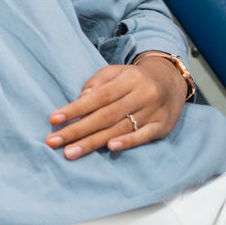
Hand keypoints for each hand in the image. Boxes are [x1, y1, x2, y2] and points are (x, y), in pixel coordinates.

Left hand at [46, 58, 187, 159]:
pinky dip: (128, 142)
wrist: (172, 81)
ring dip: (93, 142)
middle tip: (53, 142)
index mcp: (128, 80)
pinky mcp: (163, 127)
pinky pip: (144, 136)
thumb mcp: (115, 72)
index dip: (75, 109)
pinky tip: (110, 148)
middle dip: (77, 130)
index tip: (53, 120)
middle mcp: (142, 95)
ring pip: (120, 128)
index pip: (98, 97)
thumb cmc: (134, 78)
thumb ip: (97, 83)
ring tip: (71, 152)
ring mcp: (153, 112)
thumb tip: (80, 99)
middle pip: (105, 116)